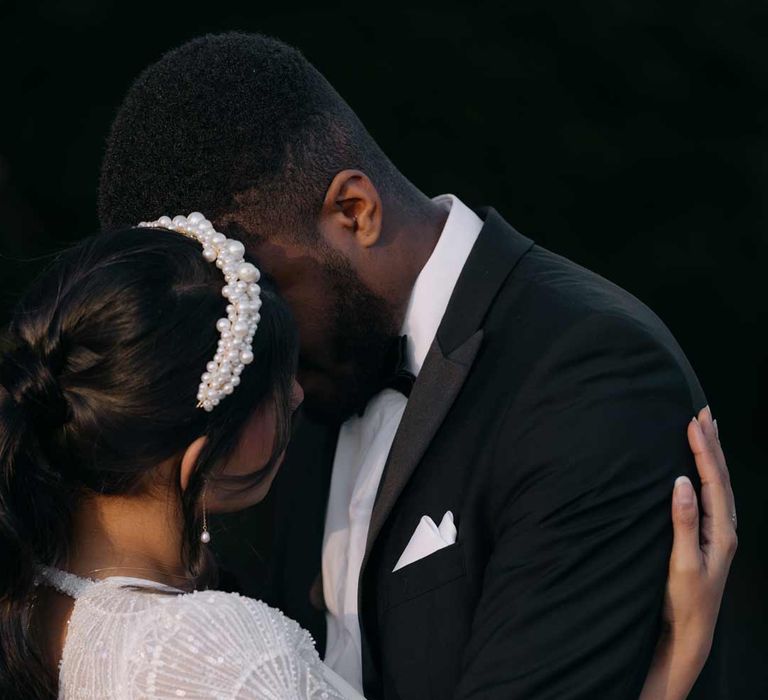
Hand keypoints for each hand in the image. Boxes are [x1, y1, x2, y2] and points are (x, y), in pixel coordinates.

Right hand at [639, 406, 736, 699]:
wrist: (689, 632)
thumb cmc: (683, 601)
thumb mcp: (682, 563)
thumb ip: (683, 522)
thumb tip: (682, 482)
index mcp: (721, 531)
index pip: (714, 481)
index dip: (704, 450)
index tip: (693, 421)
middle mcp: (724, 528)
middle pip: (721, 477)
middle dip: (712, 443)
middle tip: (704, 412)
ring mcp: (716, 532)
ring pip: (717, 484)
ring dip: (711, 454)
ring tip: (706, 429)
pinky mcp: (705, 536)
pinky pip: (709, 494)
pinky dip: (706, 473)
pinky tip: (699, 467)